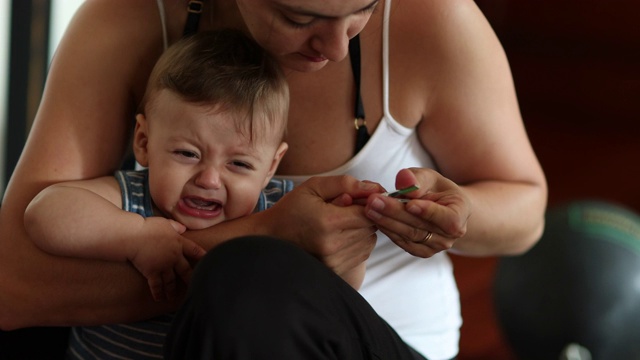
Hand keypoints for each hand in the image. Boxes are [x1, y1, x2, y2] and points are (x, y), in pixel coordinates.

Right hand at [129, 217, 205, 300]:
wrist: (132, 236)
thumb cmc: (147, 227)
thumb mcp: (165, 223)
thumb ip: (175, 226)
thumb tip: (183, 228)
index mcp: (179, 242)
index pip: (195, 250)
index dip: (203, 256)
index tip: (210, 262)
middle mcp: (174, 256)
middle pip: (186, 270)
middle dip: (191, 279)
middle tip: (197, 287)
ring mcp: (163, 265)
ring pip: (171, 281)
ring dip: (172, 290)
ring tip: (174, 298)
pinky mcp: (152, 272)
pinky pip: (156, 285)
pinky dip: (158, 293)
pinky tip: (160, 299)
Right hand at [266, 175, 383, 279]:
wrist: (271, 237)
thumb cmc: (292, 208)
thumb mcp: (314, 186)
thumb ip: (345, 184)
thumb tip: (375, 188)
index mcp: (328, 222)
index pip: (368, 212)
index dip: (368, 202)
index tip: (358, 197)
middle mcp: (333, 245)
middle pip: (371, 227)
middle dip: (365, 214)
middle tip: (348, 208)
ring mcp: (334, 261)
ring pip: (369, 240)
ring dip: (363, 229)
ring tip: (342, 222)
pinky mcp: (335, 270)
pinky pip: (363, 253)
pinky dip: (358, 242)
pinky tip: (341, 235)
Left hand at [364, 168, 470, 257]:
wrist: (438, 206)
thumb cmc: (434, 188)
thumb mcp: (429, 176)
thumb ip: (417, 178)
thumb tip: (405, 181)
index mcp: (460, 213)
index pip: (447, 218)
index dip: (429, 212)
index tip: (410, 204)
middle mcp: (450, 235)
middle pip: (420, 226)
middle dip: (395, 212)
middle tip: (373, 200)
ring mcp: (436, 246)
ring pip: (409, 235)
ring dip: (386, 222)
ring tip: (369, 208)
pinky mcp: (421, 251)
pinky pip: (403, 242)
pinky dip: (388, 230)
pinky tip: (374, 218)